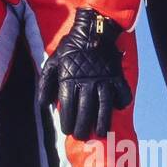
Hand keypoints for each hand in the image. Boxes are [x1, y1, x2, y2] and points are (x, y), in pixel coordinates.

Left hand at [37, 7, 131, 141]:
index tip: (67, 131)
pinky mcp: (117, 75)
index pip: (68, 106)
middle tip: (82, 136)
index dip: (67, 121)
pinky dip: (122, 102)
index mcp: (69, 79)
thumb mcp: (52, 62)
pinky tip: (117, 109)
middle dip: (83, 126)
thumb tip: (44, 105)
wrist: (92, 30)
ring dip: (103, 121)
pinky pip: (122, 92)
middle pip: (85, 110)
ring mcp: (104, 79)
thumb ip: (46, 84)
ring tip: (101, 132)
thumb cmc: (70, 48)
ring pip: (104, 105)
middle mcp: (87, 81)